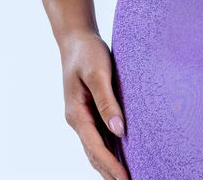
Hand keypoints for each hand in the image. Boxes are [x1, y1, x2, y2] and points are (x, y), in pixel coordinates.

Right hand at [60, 30, 130, 179]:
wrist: (76, 37)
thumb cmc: (87, 52)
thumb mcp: (98, 72)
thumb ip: (107, 101)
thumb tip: (119, 130)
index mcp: (76, 113)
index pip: (95, 148)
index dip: (111, 166)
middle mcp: (78, 119)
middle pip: (94, 154)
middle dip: (110, 172)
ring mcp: (82, 116)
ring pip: (96, 147)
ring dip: (109, 164)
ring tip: (126, 177)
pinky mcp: (89, 110)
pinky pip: (100, 135)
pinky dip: (109, 149)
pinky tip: (122, 154)